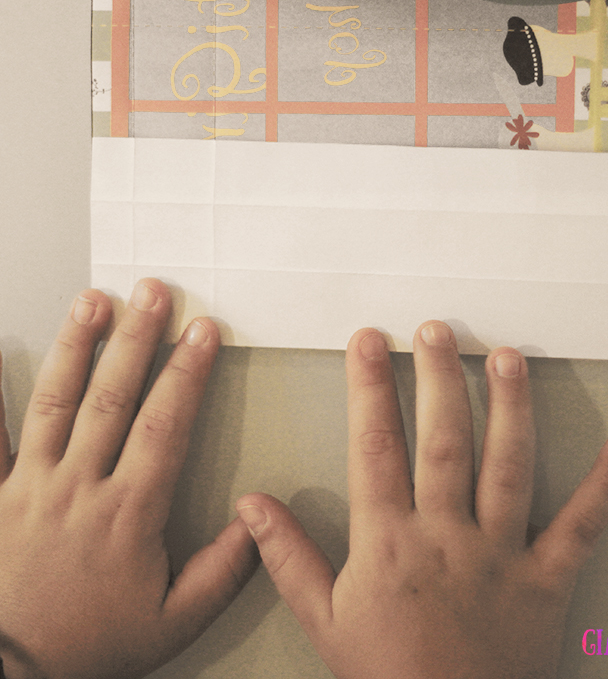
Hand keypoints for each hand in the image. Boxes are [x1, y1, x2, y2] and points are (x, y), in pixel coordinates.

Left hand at [0, 280, 259, 678]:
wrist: (12, 674)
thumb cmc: (91, 646)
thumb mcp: (174, 621)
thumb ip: (224, 570)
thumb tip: (258, 520)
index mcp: (127, 511)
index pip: (164, 424)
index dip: (187, 372)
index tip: (203, 332)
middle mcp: (78, 486)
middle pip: (111, 397)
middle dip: (137, 338)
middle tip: (152, 292)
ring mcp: (29, 485)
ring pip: (55, 402)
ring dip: (78, 347)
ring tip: (92, 302)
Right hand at [238, 321, 607, 678]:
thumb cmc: (386, 677)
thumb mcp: (324, 622)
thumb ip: (288, 557)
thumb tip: (252, 504)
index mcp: (388, 543)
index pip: (374, 448)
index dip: (369, 388)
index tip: (369, 342)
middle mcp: (447, 537)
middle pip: (443, 442)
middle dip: (438, 379)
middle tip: (437, 330)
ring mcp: (502, 555)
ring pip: (508, 467)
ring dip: (510, 407)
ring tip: (507, 357)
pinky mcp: (548, 580)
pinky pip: (582, 528)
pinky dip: (607, 485)